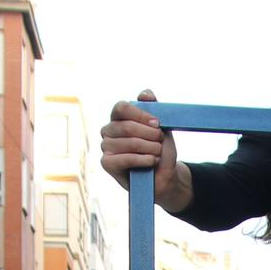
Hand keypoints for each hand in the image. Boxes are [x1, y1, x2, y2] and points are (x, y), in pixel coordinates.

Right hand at [101, 91, 188, 210]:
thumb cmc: (160, 149)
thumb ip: (153, 108)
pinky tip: (152, 161)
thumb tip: (145, 94)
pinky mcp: (107, 163)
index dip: (140, 114)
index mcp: (119, 117)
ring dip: (150, 148)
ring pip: (129, 143)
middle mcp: (108, 130)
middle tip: (160, 141)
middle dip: (150, 134)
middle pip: (127, 126)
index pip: (121, 107)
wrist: (164, 175)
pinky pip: (126, 158)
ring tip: (158, 153)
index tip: (157, 123)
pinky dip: (144, 160)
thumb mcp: (161, 126)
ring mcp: (106, 146)